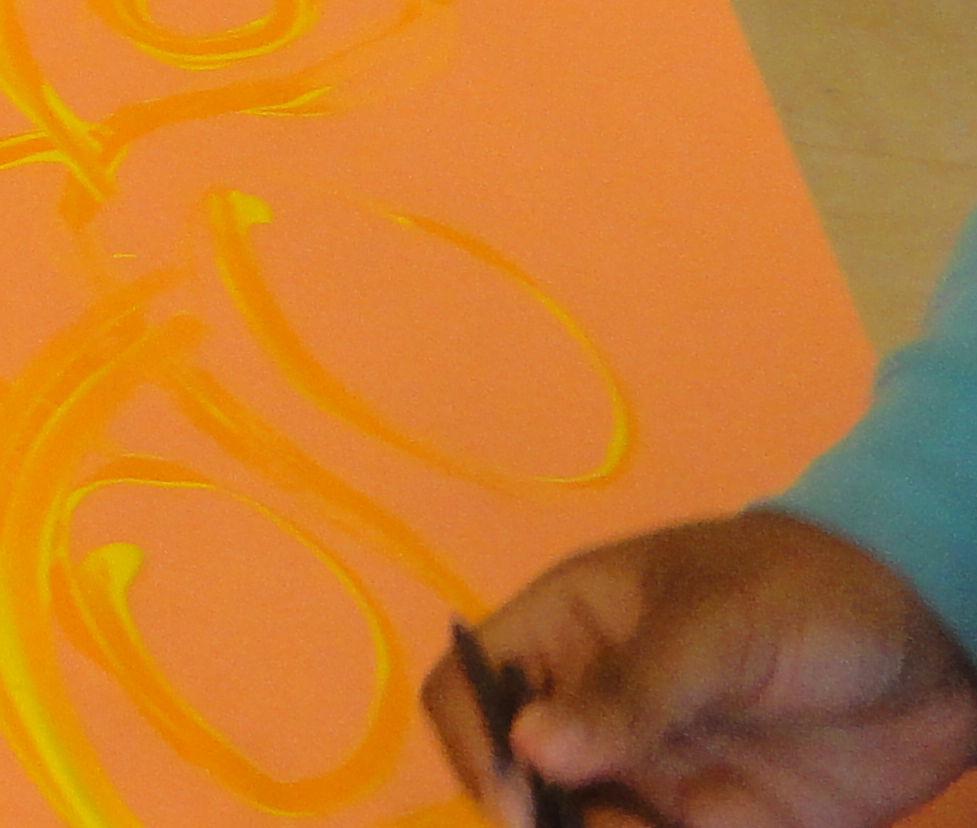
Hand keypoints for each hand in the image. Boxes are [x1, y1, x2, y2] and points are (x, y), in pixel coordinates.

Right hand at [425, 511, 976, 827]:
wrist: (938, 647)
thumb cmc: (806, 596)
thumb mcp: (717, 625)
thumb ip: (630, 688)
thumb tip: (529, 748)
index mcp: (568, 632)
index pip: (471, 685)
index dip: (475, 740)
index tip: (522, 791)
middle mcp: (594, 710)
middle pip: (515, 779)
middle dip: (532, 818)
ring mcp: (651, 775)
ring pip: (578, 827)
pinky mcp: (713, 826)